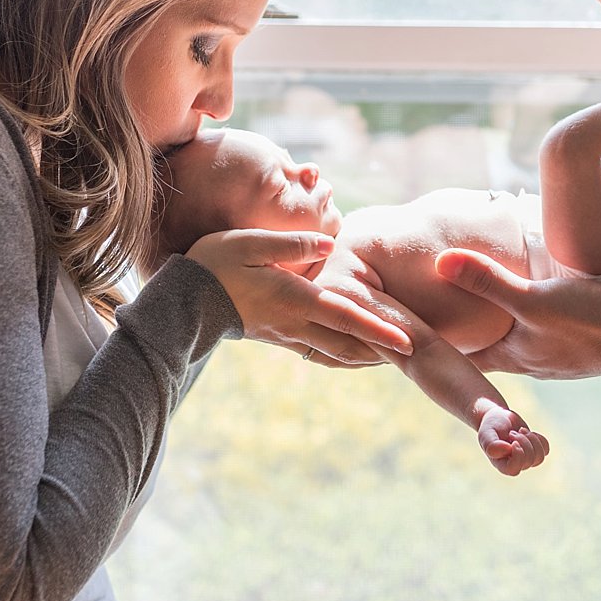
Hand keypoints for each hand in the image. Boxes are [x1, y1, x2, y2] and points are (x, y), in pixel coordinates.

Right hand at [186, 229, 412, 364]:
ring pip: (337, 352)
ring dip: (367, 356)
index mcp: (296, 300)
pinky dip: (344, 355)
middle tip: (418, 355)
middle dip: (383, 351)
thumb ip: (293, 244)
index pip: (347, 317)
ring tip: (394, 356)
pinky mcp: (278, 337)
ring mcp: (288, 334)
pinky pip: (320, 351)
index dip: (379, 330)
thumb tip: (332, 243)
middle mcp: (296, 323)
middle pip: (350, 343)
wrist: (183, 303)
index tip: (409, 343)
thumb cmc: (215, 265)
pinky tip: (356, 352)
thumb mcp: (251, 243)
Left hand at [435, 248, 600, 379]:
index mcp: (510, 357)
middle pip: (484, 345)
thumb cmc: (589, 323)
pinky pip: (540, 327)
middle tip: (435, 303)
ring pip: (513, 335)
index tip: (410, 326)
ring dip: (497, 319)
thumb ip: (488, 280)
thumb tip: (440, 261)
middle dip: (463, 328)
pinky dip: (526, 313)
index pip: (460, 354)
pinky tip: (529, 292)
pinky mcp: (575, 340)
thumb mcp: (532, 298)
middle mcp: (529, 360)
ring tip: (477, 294)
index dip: (435, 340)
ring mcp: (553, 353)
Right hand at [475, 403, 549, 476]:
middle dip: (523, 442)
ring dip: (532, 440)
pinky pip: (545, 449)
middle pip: (528, 461)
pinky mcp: (535, 450)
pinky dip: (539, 438)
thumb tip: (508, 450)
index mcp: (501, 464)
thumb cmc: (491, 426)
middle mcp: (514, 464)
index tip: (513, 441)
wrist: (498, 417)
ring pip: (539, 457)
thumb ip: (492, 444)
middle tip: (512, 432)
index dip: (518, 456)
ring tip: (521, 430)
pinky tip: (529, 433)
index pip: (514, 469)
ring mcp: (526, 458)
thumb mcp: (486, 433)